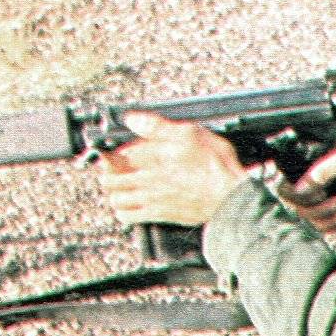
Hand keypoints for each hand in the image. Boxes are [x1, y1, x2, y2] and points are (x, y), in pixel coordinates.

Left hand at [98, 113, 251, 226]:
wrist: (229, 197)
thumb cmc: (214, 164)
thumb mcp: (189, 133)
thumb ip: (156, 126)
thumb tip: (132, 119)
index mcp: (151, 157)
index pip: (117, 154)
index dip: (112, 151)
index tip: (110, 149)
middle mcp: (145, 179)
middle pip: (110, 178)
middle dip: (107, 171)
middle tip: (110, 166)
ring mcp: (150, 199)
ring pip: (115, 198)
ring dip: (112, 191)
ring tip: (117, 185)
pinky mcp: (158, 215)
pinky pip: (128, 216)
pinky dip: (122, 211)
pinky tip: (127, 205)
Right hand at [276, 135, 335, 230]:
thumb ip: (323, 171)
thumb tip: (299, 188)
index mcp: (314, 165)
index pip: (286, 184)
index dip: (294, 195)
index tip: (317, 194)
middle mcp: (317, 182)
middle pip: (296, 206)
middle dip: (313, 209)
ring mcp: (326, 196)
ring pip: (309, 218)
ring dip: (323, 218)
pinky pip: (324, 226)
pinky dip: (330, 226)